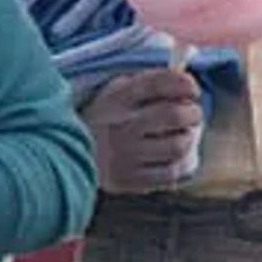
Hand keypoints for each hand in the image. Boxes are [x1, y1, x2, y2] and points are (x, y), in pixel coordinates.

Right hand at [83, 68, 203, 192]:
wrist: (67, 152)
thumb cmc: (105, 118)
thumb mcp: (117, 91)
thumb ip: (149, 83)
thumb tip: (188, 80)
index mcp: (117, 97)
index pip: (159, 82)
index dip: (184, 84)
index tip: (192, 90)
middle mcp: (120, 125)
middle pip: (175, 116)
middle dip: (193, 113)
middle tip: (192, 115)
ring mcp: (123, 155)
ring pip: (177, 147)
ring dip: (186, 139)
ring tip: (181, 137)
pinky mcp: (126, 180)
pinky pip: (169, 175)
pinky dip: (177, 165)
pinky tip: (169, 158)